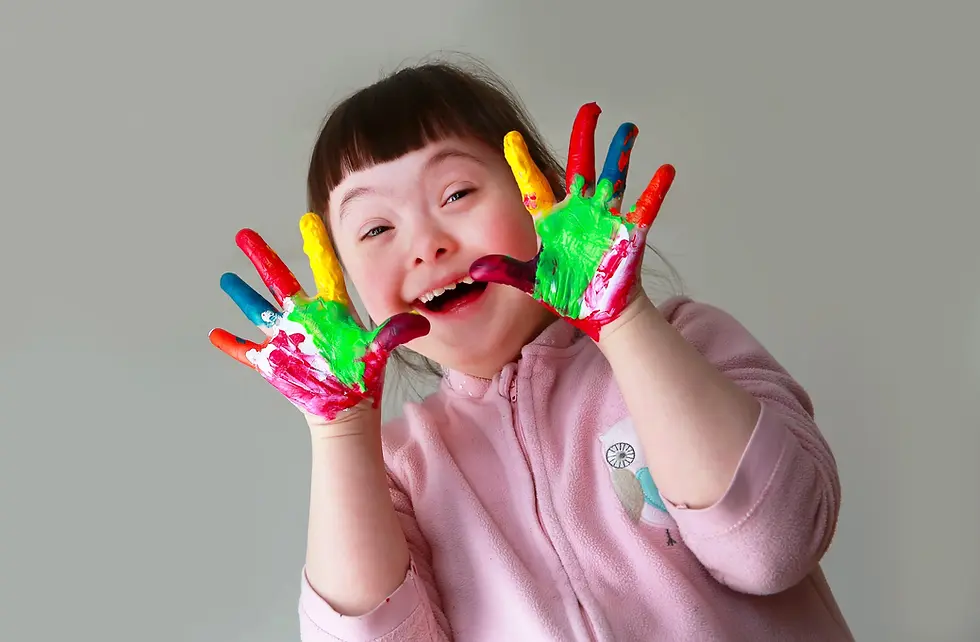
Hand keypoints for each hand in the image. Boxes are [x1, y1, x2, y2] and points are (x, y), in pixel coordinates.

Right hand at [209, 213, 428, 420]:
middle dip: (262, 257)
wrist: (346, 409)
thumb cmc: (363, 377)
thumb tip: (419, 323)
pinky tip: (216, 334)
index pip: (323, 271)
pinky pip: (248, 352)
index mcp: (330, 310)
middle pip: (280, 280)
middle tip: (244, 234)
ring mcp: (287, 339)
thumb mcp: (378, 351)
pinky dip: (232, 345)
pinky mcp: (274, 362)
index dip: (316, 246)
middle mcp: (305, 318)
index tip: (308, 219)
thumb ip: (393, 334)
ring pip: (259, 309)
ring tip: (226, 278)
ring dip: (242, 295)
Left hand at [470, 102, 674, 340]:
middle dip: (584, 136)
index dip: (522, 162)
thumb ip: (506, 271)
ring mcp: (605, 219)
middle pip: (581, 165)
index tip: (510, 137)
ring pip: (614, 177)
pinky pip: (645, 208)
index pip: (534, 185)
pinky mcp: (628, 234)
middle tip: (589, 108)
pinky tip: (665, 170)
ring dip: (621, 152)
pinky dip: (655, 190)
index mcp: (553, 220)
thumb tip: (474, 271)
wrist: (599, 312)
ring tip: (627, 128)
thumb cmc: (568, 294)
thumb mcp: (532, 281)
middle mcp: (579, 212)